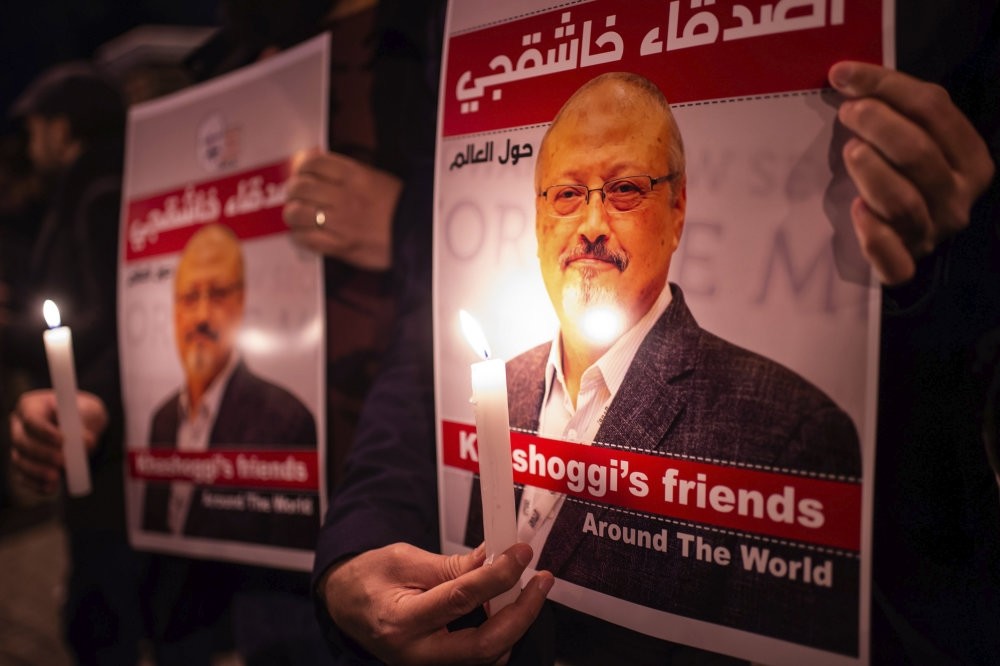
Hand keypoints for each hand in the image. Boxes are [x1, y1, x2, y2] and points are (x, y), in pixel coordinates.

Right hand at [9, 389, 106, 493]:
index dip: (44, 431)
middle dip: (42, 453)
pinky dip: (36, 484)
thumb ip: (86, 422)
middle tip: (62, 461)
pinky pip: (23, 476)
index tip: (63, 440)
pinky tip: (50, 488)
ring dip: (37, 471)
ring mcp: (19, 447)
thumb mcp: (89, 411)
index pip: (31, 418)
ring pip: (20, 460)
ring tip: (56, 477)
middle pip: (21, 441)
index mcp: (31, 406)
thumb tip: (85, 442)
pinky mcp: (24, 465)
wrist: (83, 428)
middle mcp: (19, 426)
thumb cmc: (82, 414)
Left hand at [283, 150, 402, 269]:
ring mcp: (341, 222)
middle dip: (293, 191)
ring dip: (292, 214)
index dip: (301, 168)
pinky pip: (307, 240)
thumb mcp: (376, 179)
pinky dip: (299, 237)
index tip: (302, 174)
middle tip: (296, 196)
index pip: (314, 163)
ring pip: (298, 213)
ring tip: (297, 216)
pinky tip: (304, 235)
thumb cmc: (399, 207)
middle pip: (300, 187)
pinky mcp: (341, 246)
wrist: (419, 235)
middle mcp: (345, 196)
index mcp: (355, 176)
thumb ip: (347, 175)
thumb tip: (316, 167)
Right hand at [321, 542, 553, 664]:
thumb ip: (451, 565)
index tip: (520, 554)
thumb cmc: (369, 579)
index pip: (462, 598)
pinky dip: (500, 632)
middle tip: (540, 582)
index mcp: (402, 620)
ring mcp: (428, 665)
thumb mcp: (404, 558)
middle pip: (484, 646)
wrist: (345, 604)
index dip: (498, 575)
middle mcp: (416, 653)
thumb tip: (494, 558)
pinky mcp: (439, 665)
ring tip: (526, 588)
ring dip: (515, 623)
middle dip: (521, 614)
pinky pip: (479, 656)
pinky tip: (506, 606)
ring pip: (487, 656)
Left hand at [828, 61, 994, 284]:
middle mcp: (958, 198)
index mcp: (970, 159)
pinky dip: (874, 237)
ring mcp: (933, 233)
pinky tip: (856, 210)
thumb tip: (844, 75)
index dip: (886, 86)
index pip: (934, 109)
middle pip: (918, 153)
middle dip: (878, 125)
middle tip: (848, 114)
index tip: (843, 76)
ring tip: (850, 151)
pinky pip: (894, 261)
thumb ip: (893, 107)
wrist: (903, 237)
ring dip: (871, 171)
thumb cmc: (901, 175)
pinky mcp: (907, 264)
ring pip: (902, 201)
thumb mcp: (911, 137)